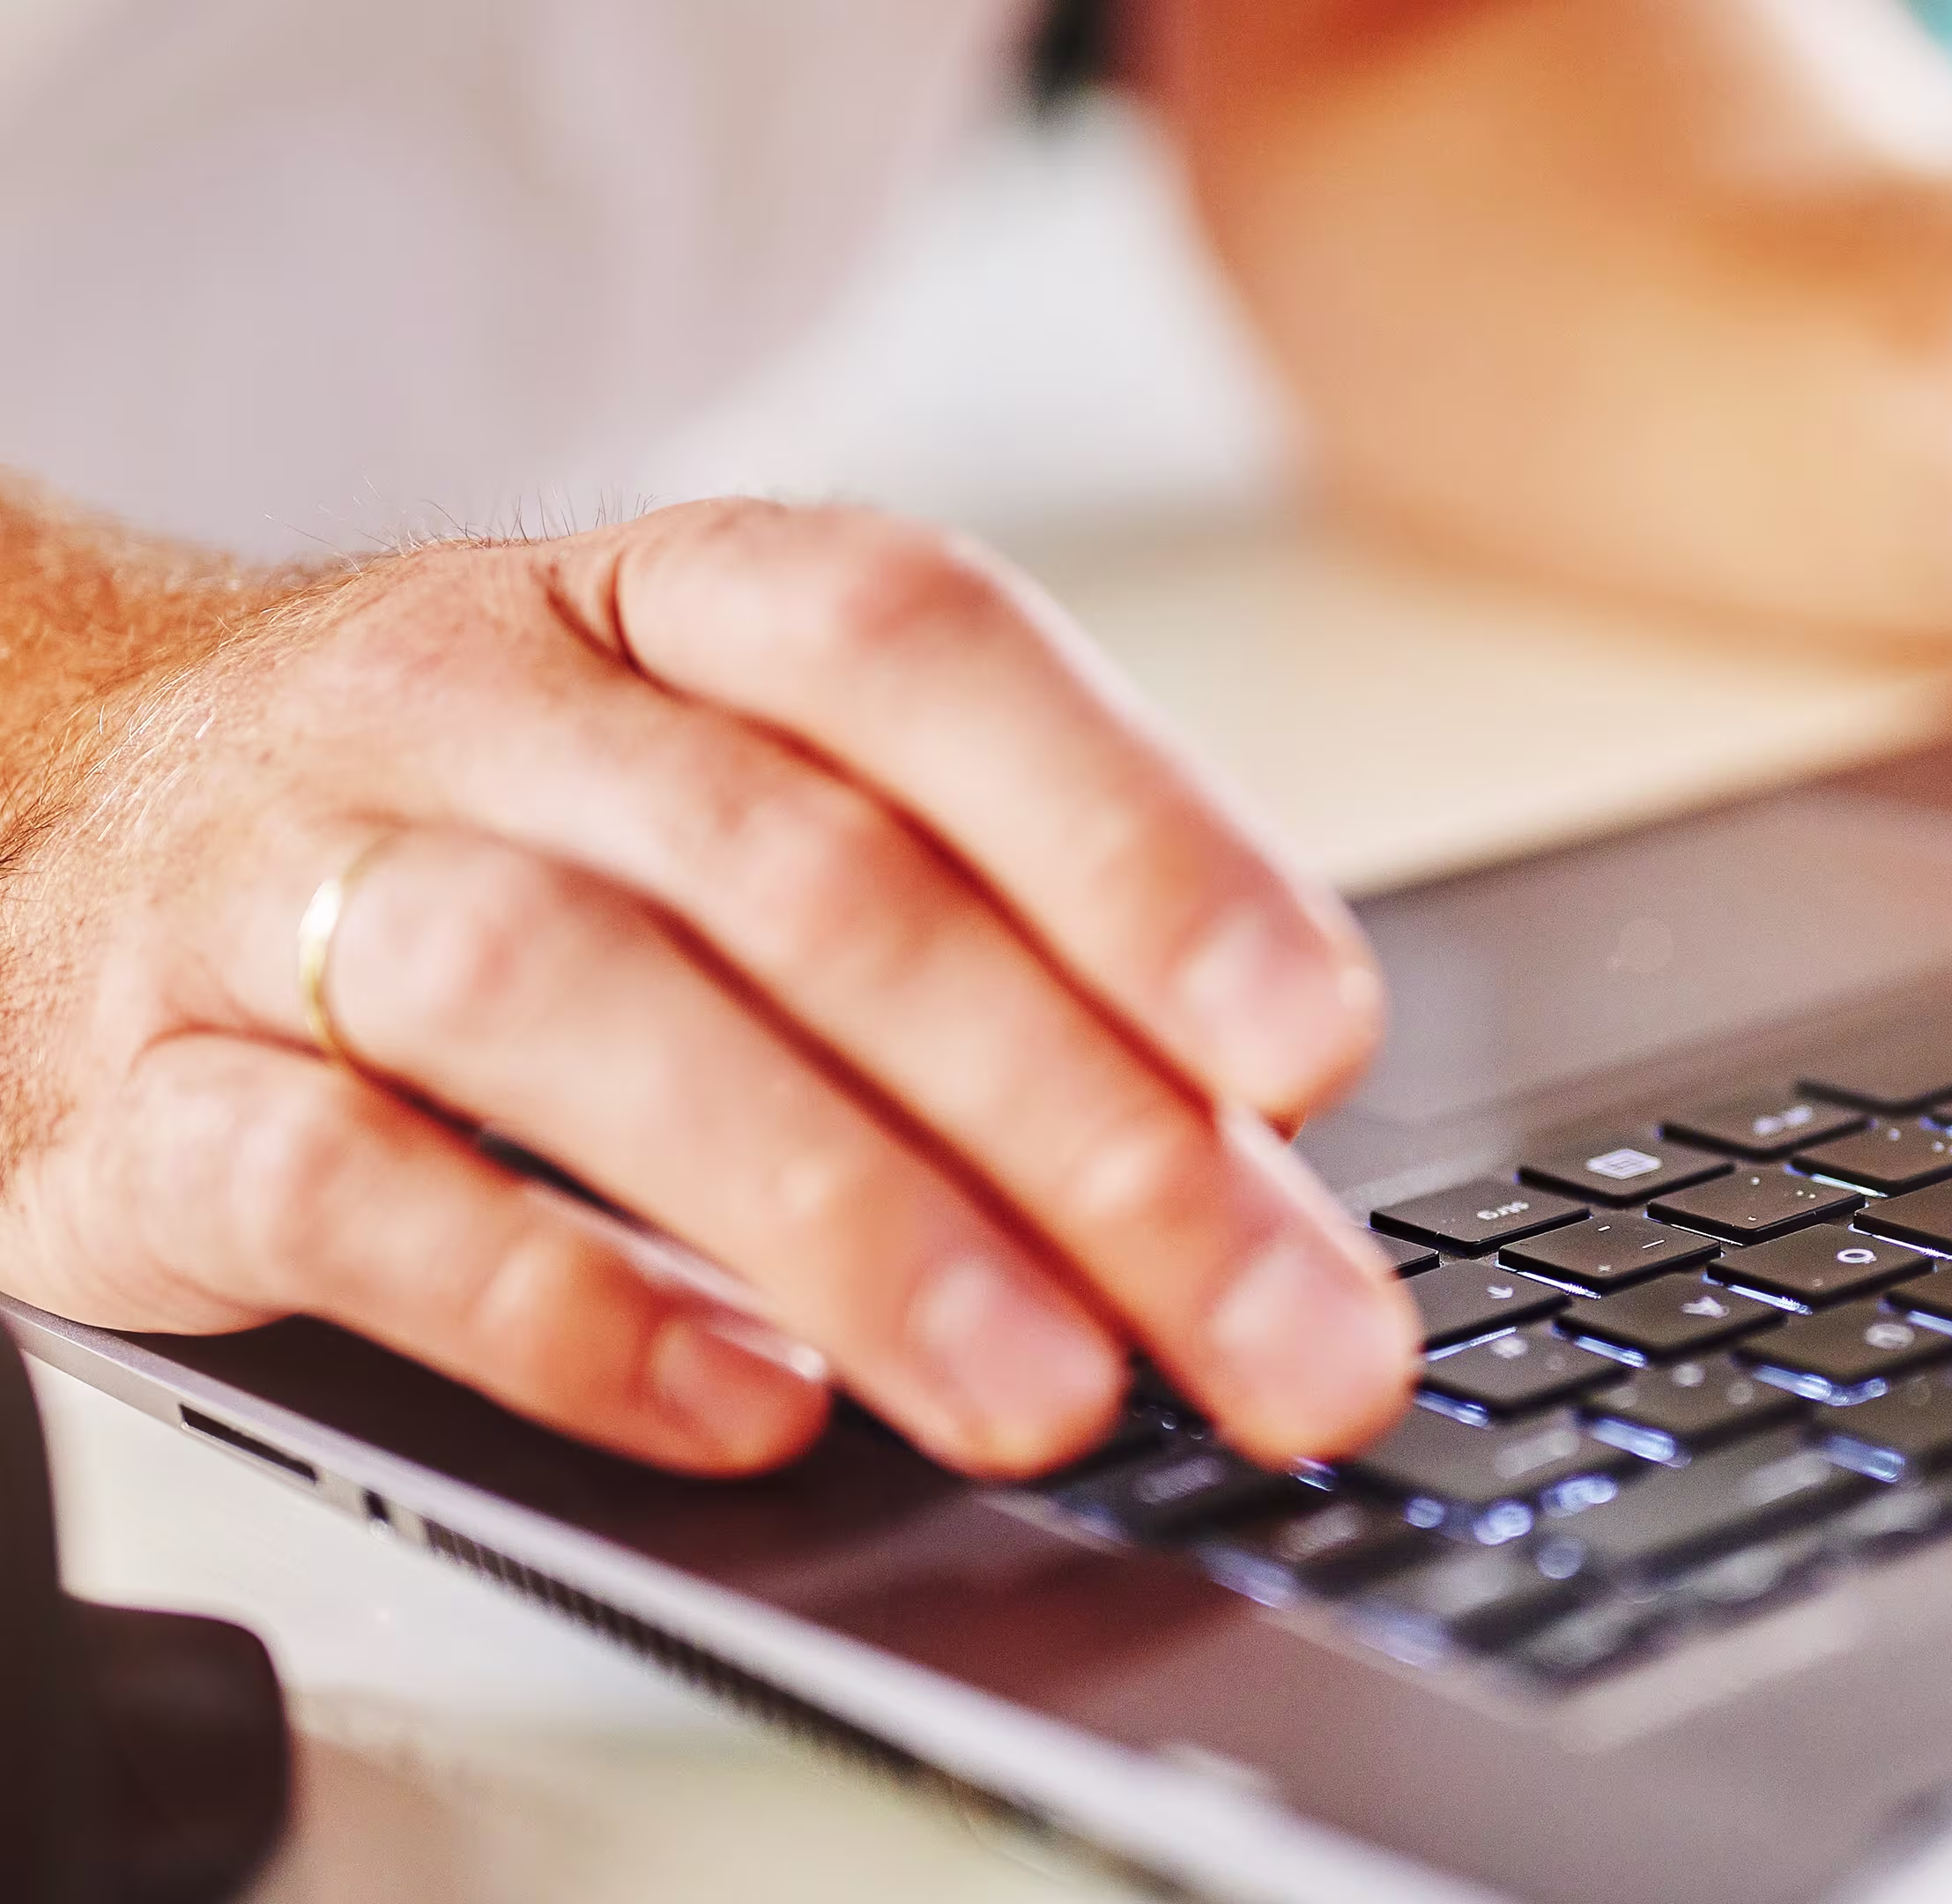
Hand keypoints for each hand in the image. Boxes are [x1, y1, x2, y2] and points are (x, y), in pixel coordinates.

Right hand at [0, 500, 1415, 1477]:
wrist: (58, 811)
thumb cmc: (504, 828)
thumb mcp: (733, 795)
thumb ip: (975, 929)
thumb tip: (1251, 1163)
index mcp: (668, 604)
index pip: (922, 656)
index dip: (1137, 838)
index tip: (1313, 1043)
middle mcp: (479, 707)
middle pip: (809, 879)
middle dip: (1079, 1123)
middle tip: (1268, 1328)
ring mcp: (286, 884)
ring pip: (573, 1009)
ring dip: (847, 1214)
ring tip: (1046, 1390)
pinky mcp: (142, 1092)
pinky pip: (334, 1188)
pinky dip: (562, 1309)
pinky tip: (752, 1410)